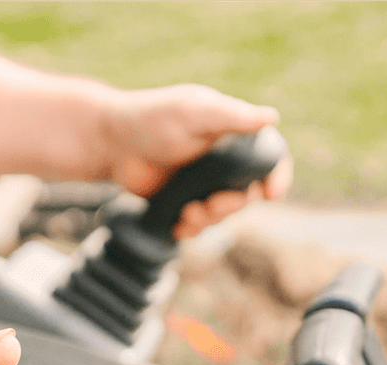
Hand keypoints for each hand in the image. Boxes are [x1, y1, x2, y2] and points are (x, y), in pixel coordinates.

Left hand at [105, 84, 292, 238]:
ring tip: (189, 213)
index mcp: (232, 134)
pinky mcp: (180, 200)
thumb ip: (231, 117)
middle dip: (234, 205)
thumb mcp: (193, 112)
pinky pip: (196, 222)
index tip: (272, 193)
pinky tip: (179, 226)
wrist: (110, 141)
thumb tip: (272, 118)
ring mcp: (200, 183)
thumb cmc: (151, 117)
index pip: (268, 157)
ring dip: (211, 219)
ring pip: (221, 212)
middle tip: (213, 204)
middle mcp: (221, 160)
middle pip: (246, 192)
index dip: (276, 176)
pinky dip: (192, 228)